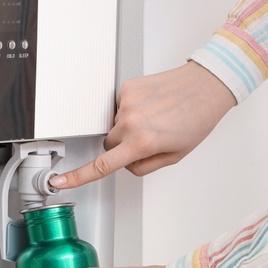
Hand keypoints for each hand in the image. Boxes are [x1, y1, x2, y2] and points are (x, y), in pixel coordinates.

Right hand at [49, 61, 234, 188]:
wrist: (207, 85)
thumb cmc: (197, 119)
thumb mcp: (175, 155)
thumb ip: (145, 166)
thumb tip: (126, 163)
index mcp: (143, 143)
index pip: (102, 165)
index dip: (78, 176)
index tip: (60, 181)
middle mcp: (131, 122)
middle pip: (108, 144)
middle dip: (122, 147)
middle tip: (147, 139)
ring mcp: (127, 102)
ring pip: (114, 125)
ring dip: (128, 126)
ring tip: (154, 118)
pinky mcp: (127, 88)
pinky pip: (119, 107)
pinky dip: (132, 109)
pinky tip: (150, 105)